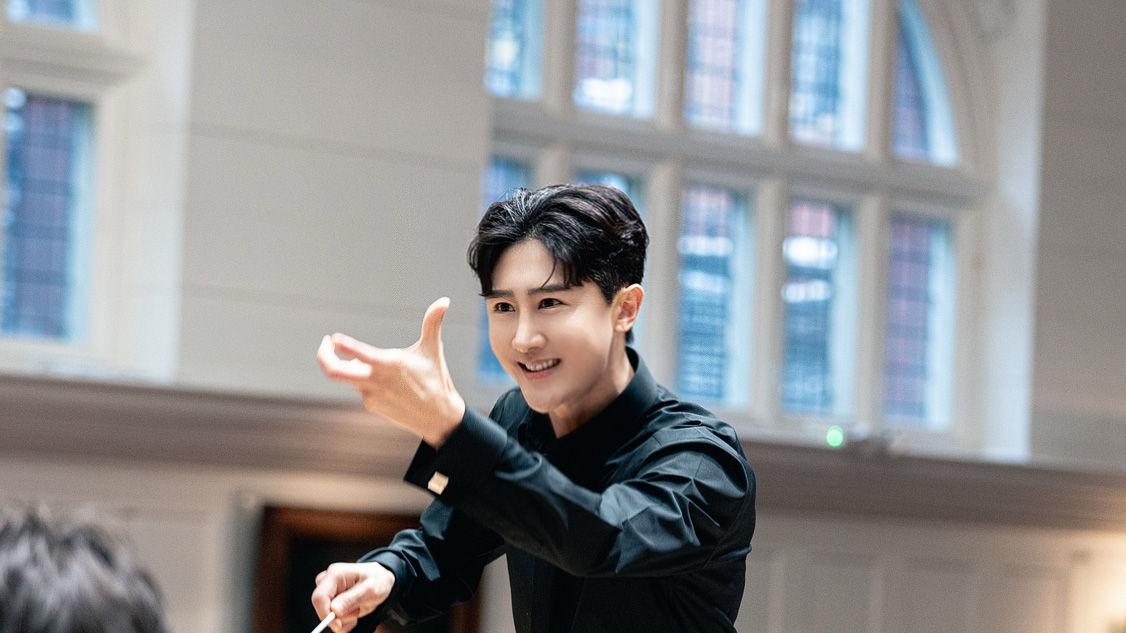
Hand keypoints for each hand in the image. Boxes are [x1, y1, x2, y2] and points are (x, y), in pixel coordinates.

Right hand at [311, 562, 395, 632]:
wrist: (382, 580)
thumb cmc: (377, 579)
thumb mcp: (370, 589)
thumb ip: (351, 599)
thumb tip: (334, 610)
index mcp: (335, 574)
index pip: (318, 597)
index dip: (325, 613)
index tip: (339, 624)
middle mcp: (328, 582)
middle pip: (322, 608)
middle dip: (339, 617)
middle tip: (357, 612)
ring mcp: (329, 592)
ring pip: (327, 616)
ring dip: (344, 620)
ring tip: (357, 609)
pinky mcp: (332, 601)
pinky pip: (332, 619)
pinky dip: (344, 622)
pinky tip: (354, 613)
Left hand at [318, 297, 465, 447]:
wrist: (437, 417)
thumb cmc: (436, 379)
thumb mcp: (433, 349)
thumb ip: (433, 322)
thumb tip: (445, 300)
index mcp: (389, 364)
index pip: (358, 354)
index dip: (342, 346)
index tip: (333, 338)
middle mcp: (376, 381)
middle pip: (335, 372)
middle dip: (324, 357)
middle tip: (325, 344)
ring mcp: (371, 395)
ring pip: (349, 378)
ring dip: (351, 366)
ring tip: (366, 361)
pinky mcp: (371, 405)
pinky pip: (360, 388)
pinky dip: (364, 379)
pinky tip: (384, 381)